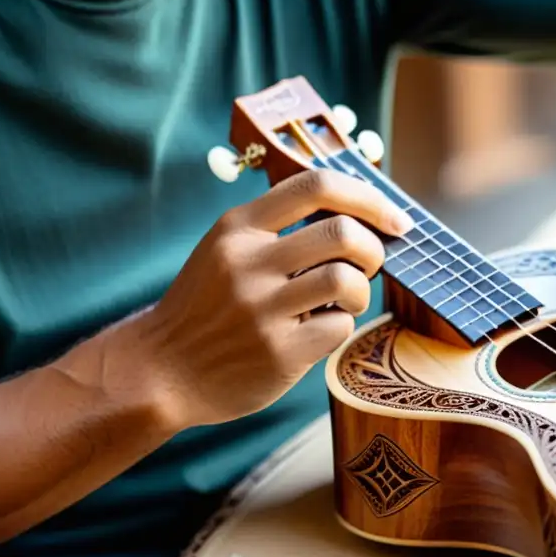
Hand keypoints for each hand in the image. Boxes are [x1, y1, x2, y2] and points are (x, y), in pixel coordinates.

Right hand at [109, 169, 413, 428]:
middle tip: (369, 267)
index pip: (316, 185)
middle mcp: (247, 262)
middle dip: (374, 249)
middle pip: (343, 232)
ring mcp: (260, 309)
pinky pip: (339, 327)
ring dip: (361, 291)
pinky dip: (340, 327)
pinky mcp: (276, 352)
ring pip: (347, 280)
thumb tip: (360, 215)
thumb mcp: (227, 250)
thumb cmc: (209, 307)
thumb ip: (279, 229)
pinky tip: (318, 332)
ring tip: (343, 302)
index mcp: (238, 227)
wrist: (160, 371)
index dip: (368, 197)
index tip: (395, 219)